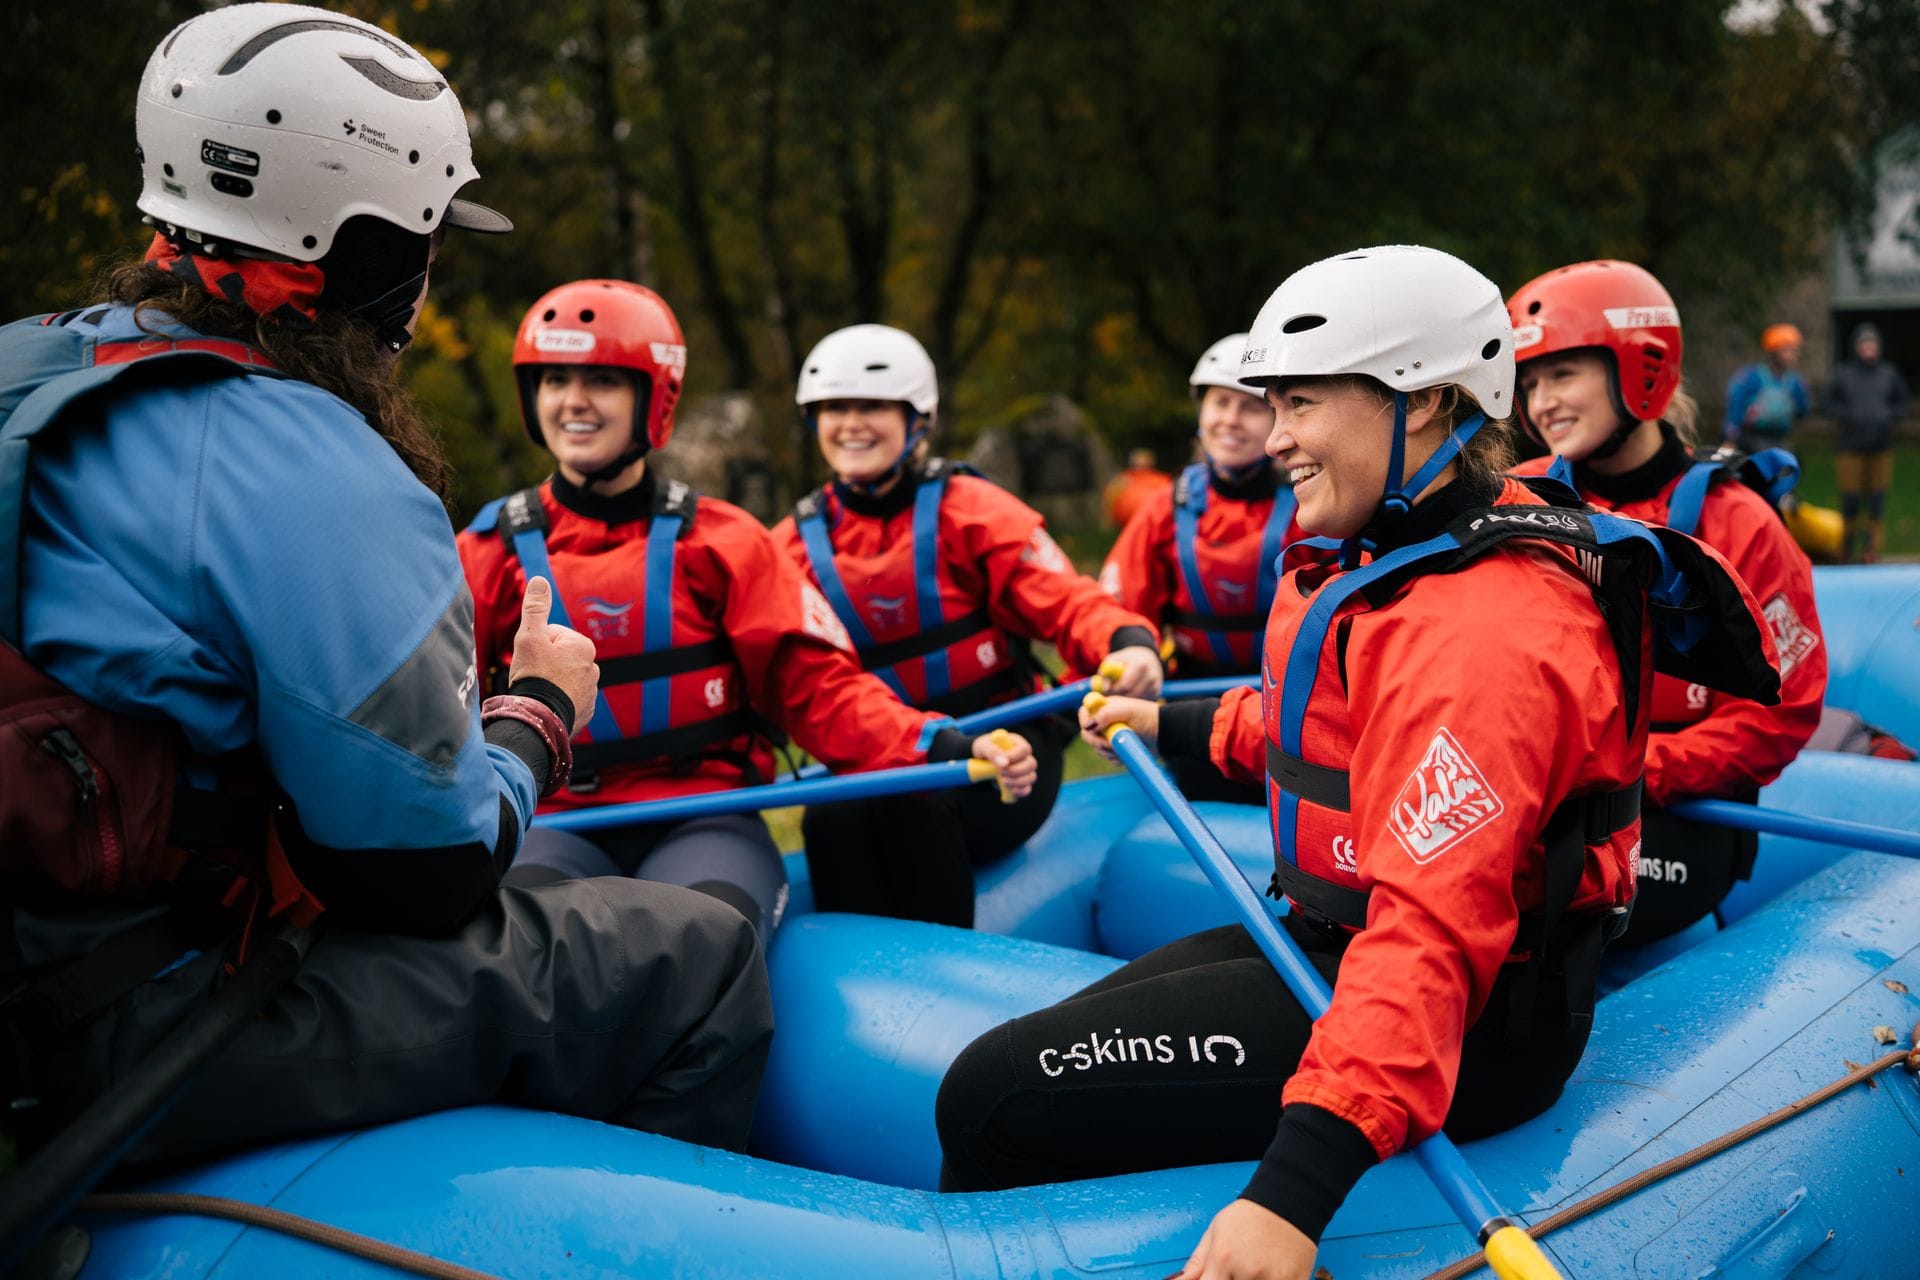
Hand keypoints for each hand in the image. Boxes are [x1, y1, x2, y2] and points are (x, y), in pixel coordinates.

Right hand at [508, 576, 599, 734]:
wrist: (540, 721)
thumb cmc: (534, 676)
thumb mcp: (530, 637)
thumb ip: (535, 607)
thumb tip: (539, 580)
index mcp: (583, 646)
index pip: (551, 635)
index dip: (534, 645)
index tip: (531, 660)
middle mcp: (593, 668)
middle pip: (557, 657)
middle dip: (543, 664)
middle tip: (532, 677)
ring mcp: (591, 692)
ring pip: (561, 679)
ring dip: (549, 682)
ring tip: (539, 693)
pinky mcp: (586, 712)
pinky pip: (567, 699)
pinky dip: (556, 701)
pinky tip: (547, 706)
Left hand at [972, 729, 1038, 798]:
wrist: (978, 763)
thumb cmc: (983, 750)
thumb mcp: (983, 746)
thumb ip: (992, 751)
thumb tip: (1004, 763)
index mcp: (1016, 743)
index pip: (1024, 749)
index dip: (1015, 757)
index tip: (1002, 763)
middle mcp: (1024, 756)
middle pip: (1031, 764)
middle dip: (1016, 770)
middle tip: (1001, 772)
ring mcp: (1024, 770)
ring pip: (1031, 777)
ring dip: (1018, 781)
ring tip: (1003, 781)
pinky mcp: (1021, 782)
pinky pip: (1027, 788)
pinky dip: (1021, 791)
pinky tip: (1011, 791)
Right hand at [1079, 691, 1158, 761]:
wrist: (1165, 734)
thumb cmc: (1149, 718)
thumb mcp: (1128, 711)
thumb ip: (1106, 714)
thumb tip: (1088, 724)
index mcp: (1106, 708)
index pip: (1084, 713)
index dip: (1084, 721)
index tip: (1092, 729)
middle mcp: (1106, 721)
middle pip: (1087, 733)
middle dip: (1096, 741)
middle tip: (1109, 744)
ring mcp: (1110, 736)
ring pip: (1097, 748)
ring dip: (1107, 751)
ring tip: (1122, 747)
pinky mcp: (1117, 748)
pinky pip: (1108, 757)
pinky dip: (1115, 758)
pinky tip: (1125, 754)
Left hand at [1100, 645, 1164, 697]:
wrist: (1145, 658)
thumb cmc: (1125, 660)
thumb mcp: (1113, 660)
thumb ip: (1105, 672)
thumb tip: (1104, 688)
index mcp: (1140, 665)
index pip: (1125, 685)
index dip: (1113, 691)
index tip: (1105, 691)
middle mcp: (1151, 676)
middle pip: (1131, 695)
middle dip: (1118, 698)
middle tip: (1109, 696)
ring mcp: (1155, 686)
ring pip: (1136, 701)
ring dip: (1125, 701)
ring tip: (1117, 695)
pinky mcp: (1157, 693)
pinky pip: (1141, 702)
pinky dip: (1133, 702)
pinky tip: (1128, 695)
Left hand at [1169, 1199, 1316, 1279]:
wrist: (1287, 1201)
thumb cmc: (1250, 1216)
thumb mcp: (1215, 1232)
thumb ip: (1197, 1262)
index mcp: (1223, 1257)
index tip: (1215, 1278)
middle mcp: (1247, 1271)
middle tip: (1234, 1270)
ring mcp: (1273, 1278)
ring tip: (1255, 1269)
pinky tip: (1270, 1271)